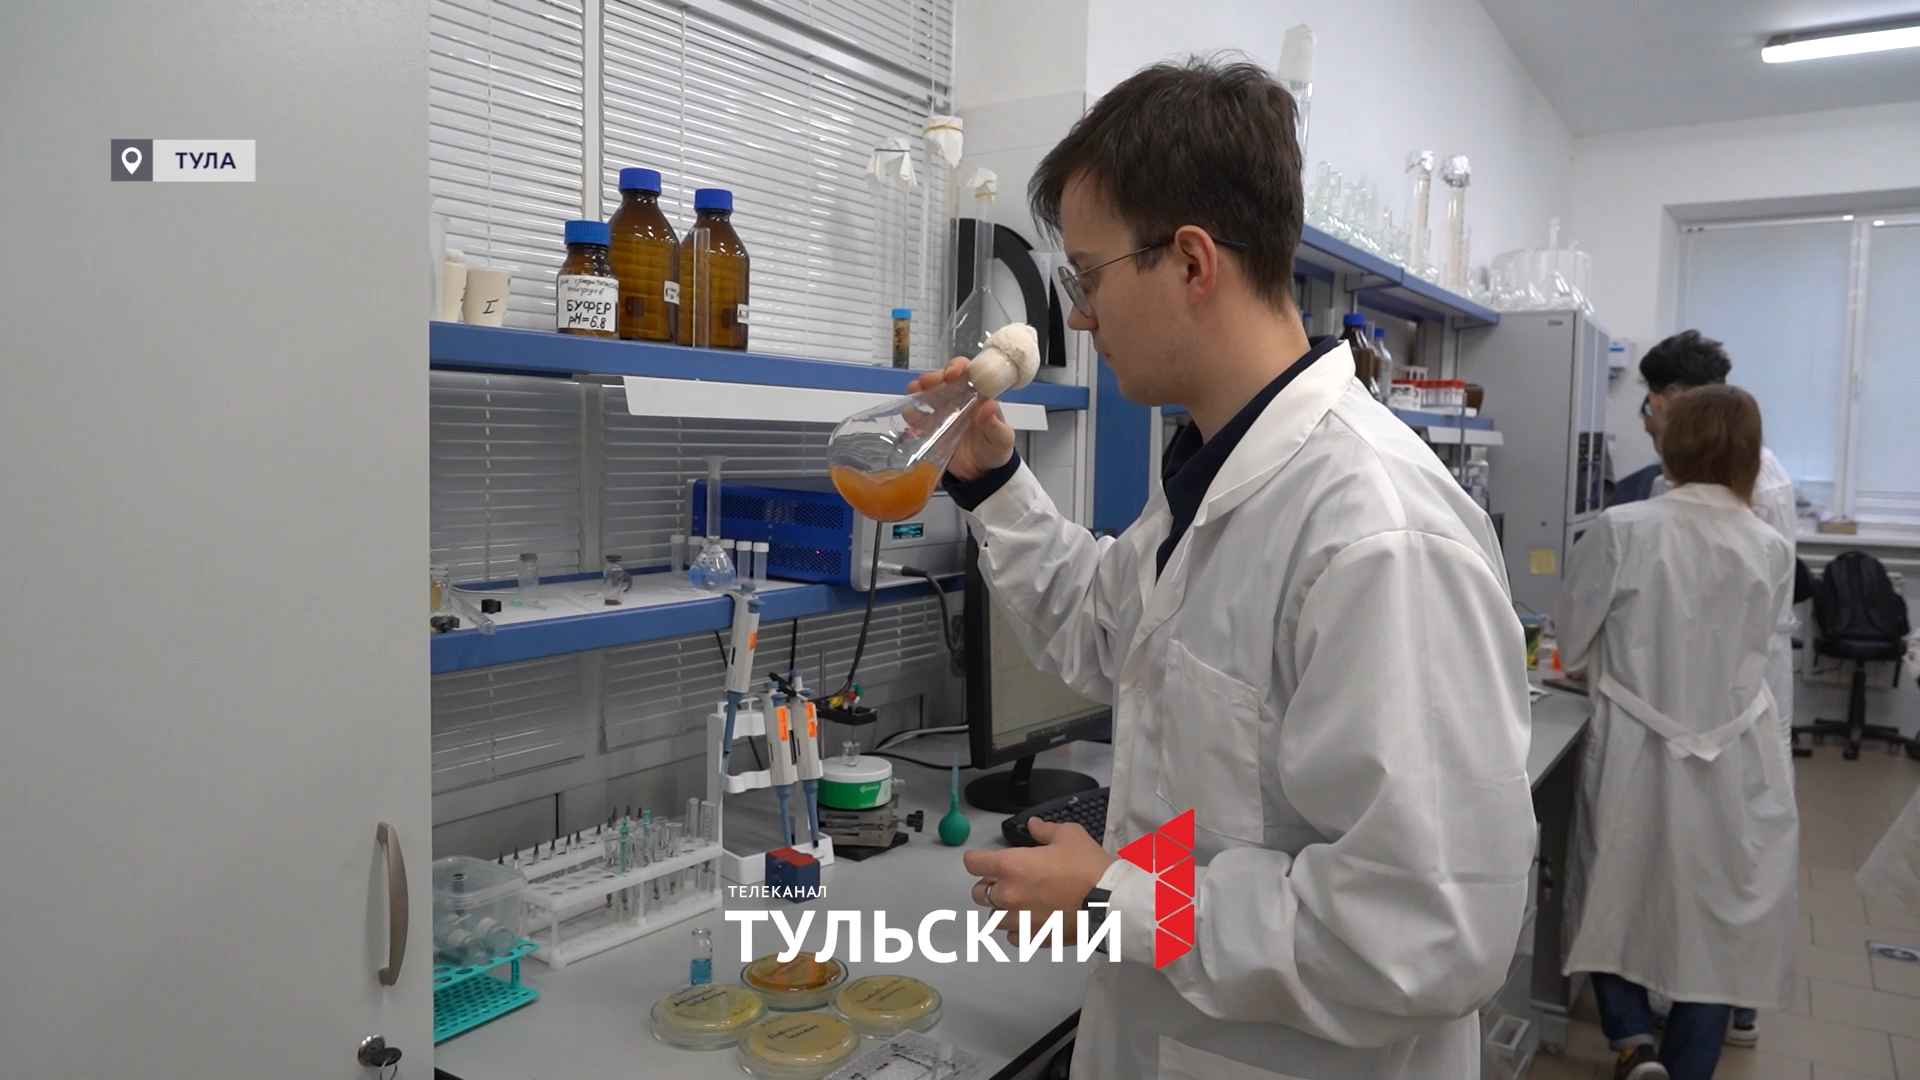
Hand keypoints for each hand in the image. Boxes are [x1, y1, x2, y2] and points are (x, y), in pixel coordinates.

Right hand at [907, 357, 1014, 481]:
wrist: (982, 472)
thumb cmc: (995, 449)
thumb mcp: (1002, 439)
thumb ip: (996, 424)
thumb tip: (989, 406)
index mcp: (978, 396)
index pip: (968, 373)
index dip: (959, 368)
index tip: (952, 374)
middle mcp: (959, 399)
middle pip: (944, 380)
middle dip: (934, 377)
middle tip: (927, 382)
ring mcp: (944, 412)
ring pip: (929, 394)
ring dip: (919, 389)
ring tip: (914, 390)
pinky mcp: (932, 427)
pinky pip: (920, 417)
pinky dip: (912, 413)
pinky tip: (908, 413)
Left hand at [963, 820, 1113, 941]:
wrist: (1110, 903)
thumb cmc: (1088, 867)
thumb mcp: (1069, 836)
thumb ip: (1045, 830)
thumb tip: (1034, 826)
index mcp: (1011, 866)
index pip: (973, 863)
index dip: (978, 859)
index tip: (985, 860)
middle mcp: (1008, 894)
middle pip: (978, 893)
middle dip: (989, 886)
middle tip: (1008, 880)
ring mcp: (1019, 920)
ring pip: (994, 918)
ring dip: (1003, 910)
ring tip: (1021, 904)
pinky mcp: (1033, 938)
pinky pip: (1013, 937)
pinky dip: (1018, 930)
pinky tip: (1032, 921)